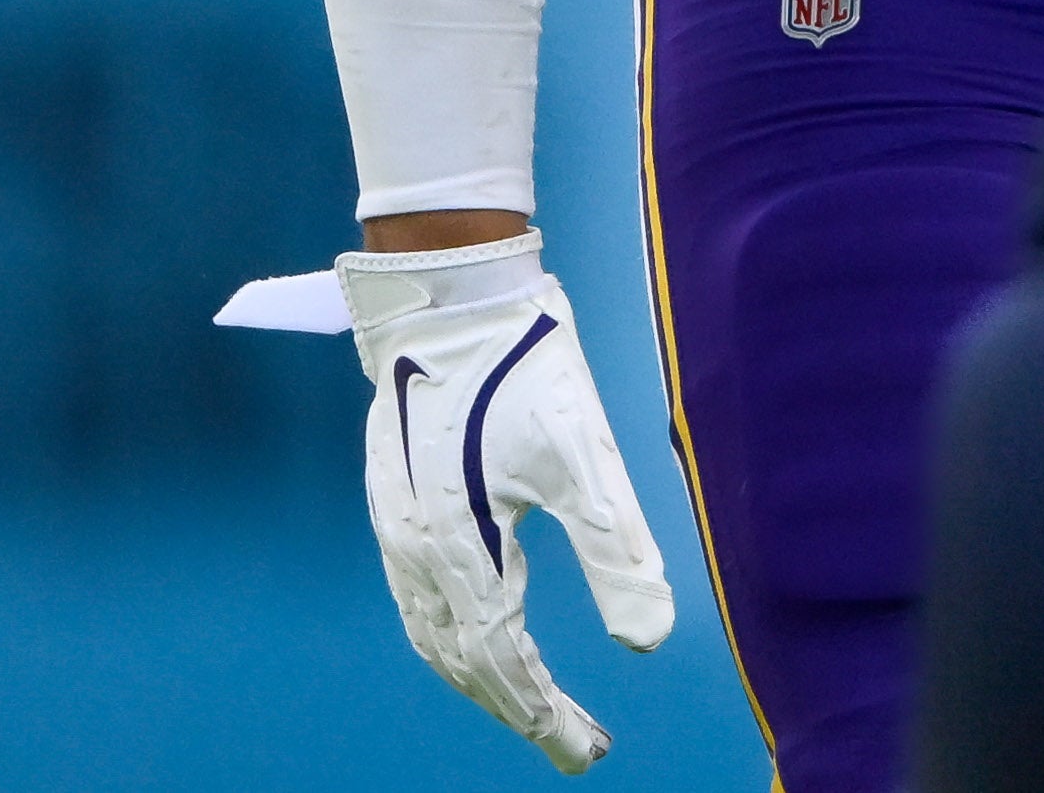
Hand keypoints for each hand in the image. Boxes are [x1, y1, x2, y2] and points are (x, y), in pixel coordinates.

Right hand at [339, 232, 678, 770]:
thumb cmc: (527, 367)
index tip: (587, 750)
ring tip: (533, 706)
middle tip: (574, 743)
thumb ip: (615, 553)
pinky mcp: (393, 501)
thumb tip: (650, 639)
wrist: (454, 295)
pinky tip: (479, 638)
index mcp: (459, 547)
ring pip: (433, 634)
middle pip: (461, 659)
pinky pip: (417, 599)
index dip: (545, 713)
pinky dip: (452, 637)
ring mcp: (396, 526)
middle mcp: (415, 549)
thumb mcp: (586, 458)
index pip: (503, 659)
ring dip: (481, 677)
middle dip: (518, 707)